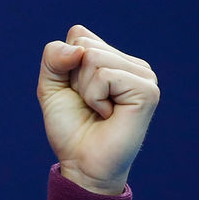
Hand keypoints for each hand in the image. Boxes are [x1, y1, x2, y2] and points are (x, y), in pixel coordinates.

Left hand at [37, 25, 158, 193]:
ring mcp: (144, 76)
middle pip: (83, 44)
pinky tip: (108, 114)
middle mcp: (132, 64)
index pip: (78, 35)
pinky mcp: (147, 91)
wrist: (82, 164)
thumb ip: (54, 57)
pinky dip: (94, 97)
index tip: (75, 92)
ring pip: (92, 57)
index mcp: (114, 59)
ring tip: (98, 110)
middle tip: (88, 104)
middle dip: (73, 78)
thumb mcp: (51, 87)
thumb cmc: (70, 128)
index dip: (63, 66)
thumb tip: (79, 49)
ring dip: (84, 89)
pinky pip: (104, 75)